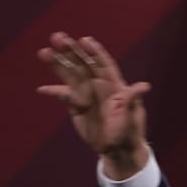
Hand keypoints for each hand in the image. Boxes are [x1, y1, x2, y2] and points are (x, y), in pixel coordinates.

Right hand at [36, 32, 150, 178]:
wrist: (119, 149)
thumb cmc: (130, 131)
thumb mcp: (132, 115)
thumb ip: (132, 99)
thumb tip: (144, 86)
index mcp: (114, 85)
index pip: (103, 63)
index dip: (94, 51)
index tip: (84, 40)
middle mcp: (98, 86)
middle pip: (83, 64)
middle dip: (71, 51)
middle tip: (57, 37)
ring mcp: (86, 95)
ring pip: (70, 75)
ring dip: (57, 64)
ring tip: (44, 52)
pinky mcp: (76, 106)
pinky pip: (63, 95)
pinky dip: (53, 92)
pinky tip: (42, 89)